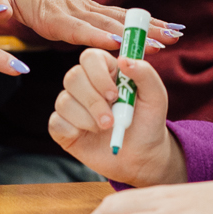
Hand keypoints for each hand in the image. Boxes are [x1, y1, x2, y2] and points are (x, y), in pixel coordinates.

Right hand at [50, 47, 184, 186]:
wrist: (141, 155)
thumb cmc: (148, 122)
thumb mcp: (156, 97)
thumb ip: (145, 73)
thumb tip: (124, 60)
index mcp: (106, 70)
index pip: (89, 57)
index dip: (98, 74)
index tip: (114, 94)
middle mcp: (86, 84)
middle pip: (73, 77)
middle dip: (93, 102)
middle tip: (112, 120)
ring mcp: (72, 104)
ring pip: (64, 101)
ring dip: (88, 119)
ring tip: (107, 129)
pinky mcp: (62, 126)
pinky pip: (56, 122)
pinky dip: (73, 131)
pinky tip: (90, 136)